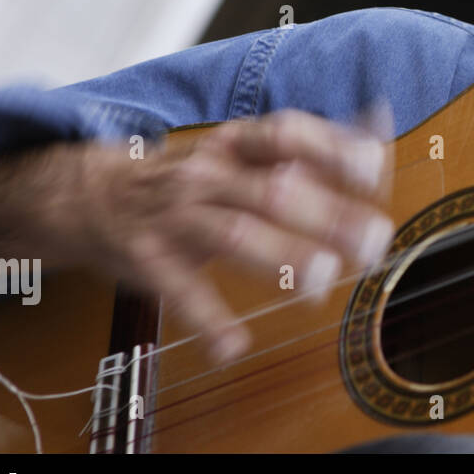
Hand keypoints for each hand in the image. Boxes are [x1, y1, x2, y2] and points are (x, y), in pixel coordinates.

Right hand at [0, 110, 394, 364]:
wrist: (94, 196)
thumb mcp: (244, 149)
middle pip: (273, 190)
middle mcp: (208, 173)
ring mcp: (176, 215)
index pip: (287, 135)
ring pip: (235, 233)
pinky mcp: (148, 258)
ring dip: (282, 257)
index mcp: (236, 143)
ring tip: (323, 281)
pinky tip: (234, 345)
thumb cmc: (193, 177)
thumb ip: (309, 146)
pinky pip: (179, 289)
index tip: (372, 170)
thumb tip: (379, 129)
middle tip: (372, 241)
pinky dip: (207, 319)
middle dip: (327, 216)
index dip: (330, 148)